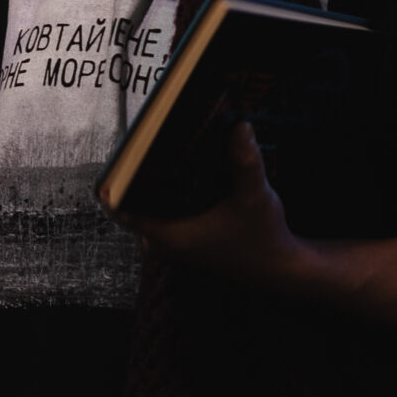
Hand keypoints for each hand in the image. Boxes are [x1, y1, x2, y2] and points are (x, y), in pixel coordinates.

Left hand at [114, 121, 301, 288]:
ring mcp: (174, 241)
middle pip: (132, 200)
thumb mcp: (255, 196)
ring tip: (158, 141)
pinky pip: (161, 209)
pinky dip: (165, 188)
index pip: (120, 209)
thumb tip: (240, 127)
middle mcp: (164, 241)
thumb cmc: (264, 237)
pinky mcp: (185, 237)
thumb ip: (245, 162)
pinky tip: (178, 162)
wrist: (283, 268)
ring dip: (151, 178)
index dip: (114, 180)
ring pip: (147, 204)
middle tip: (144, 134)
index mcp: (169, 236)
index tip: (116, 150)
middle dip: (136, 170)